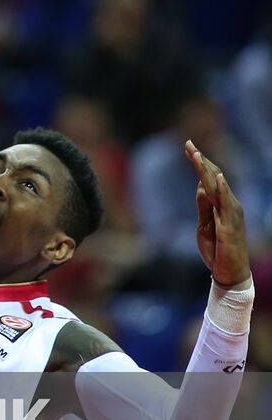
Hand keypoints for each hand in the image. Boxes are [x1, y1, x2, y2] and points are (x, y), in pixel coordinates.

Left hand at [185, 140, 250, 287]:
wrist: (228, 275)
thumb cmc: (217, 250)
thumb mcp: (204, 224)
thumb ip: (204, 205)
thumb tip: (200, 186)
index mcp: (221, 205)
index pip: (209, 179)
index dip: (199, 163)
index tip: (188, 148)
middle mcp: (229, 205)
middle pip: (213, 178)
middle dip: (200, 161)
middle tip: (188, 143)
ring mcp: (231, 215)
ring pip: (217, 187)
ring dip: (206, 170)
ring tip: (196, 154)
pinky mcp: (229, 226)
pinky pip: (225, 205)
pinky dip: (221, 189)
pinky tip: (216, 177)